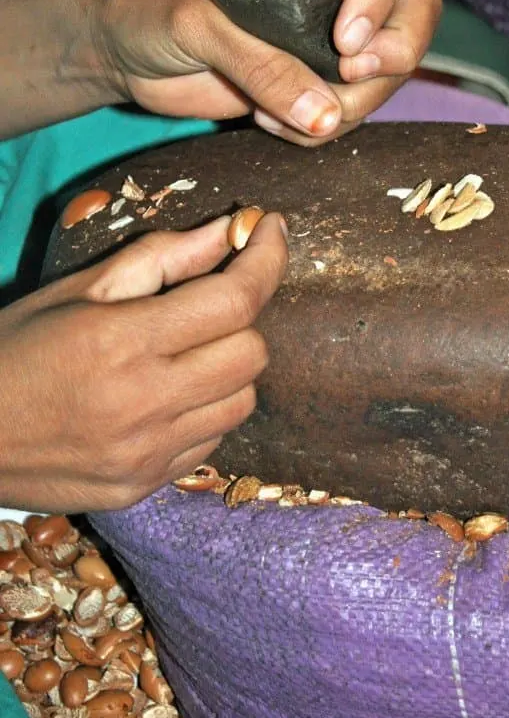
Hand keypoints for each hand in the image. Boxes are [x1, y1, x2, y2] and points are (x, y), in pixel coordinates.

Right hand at [0, 213, 286, 512]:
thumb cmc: (11, 351)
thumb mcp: (75, 290)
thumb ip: (159, 258)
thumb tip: (228, 231)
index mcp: (120, 341)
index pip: (234, 301)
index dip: (268, 259)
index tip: (273, 230)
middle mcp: (142, 403)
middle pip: (251, 353)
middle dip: (242, 318)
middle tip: (206, 305)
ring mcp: (146, 454)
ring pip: (242, 401)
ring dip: (229, 368)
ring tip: (186, 354)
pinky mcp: (144, 487)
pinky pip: (212, 440)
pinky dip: (207, 410)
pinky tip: (169, 396)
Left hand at [95, 0, 441, 145]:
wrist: (122, 54)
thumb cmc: (152, 9)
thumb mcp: (205, 27)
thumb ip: (265, 68)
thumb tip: (326, 116)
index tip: (344, 41)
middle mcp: (330, 0)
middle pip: (409, 24)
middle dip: (393, 60)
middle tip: (347, 77)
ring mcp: (323, 51)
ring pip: (379, 84)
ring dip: (342, 110)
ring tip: (271, 112)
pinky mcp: (308, 93)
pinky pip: (341, 120)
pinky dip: (314, 133)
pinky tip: (266, 123)